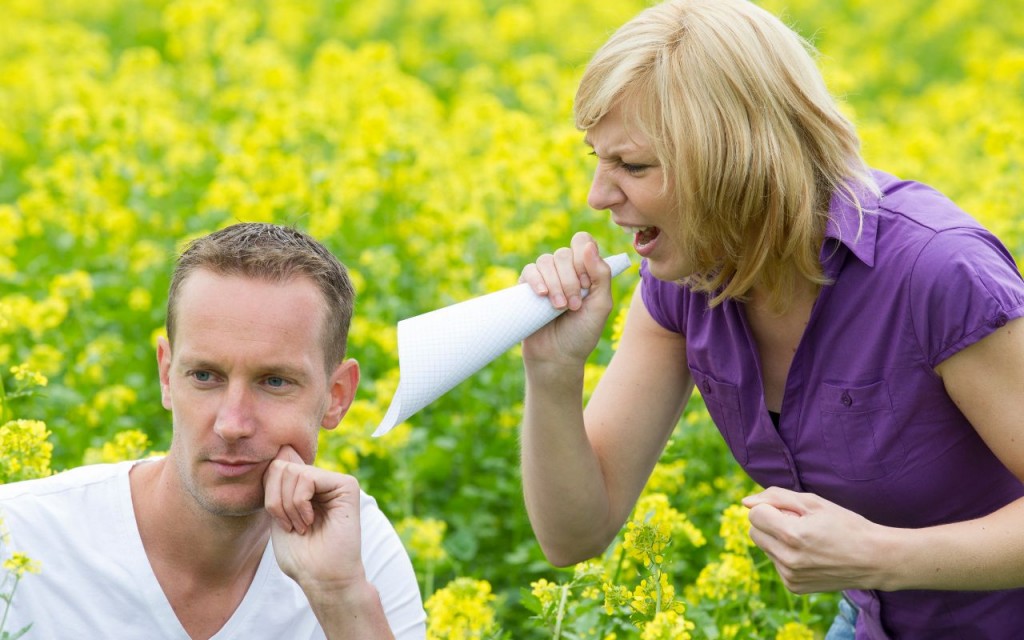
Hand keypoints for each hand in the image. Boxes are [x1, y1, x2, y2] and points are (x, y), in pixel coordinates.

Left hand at [264, 445, 365, 591]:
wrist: (323, 579)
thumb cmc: (301, 555)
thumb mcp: (278, 514)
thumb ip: (278, 483)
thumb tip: (284, 447)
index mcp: (306, 486)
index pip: (276, 466)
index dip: (269, 493)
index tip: (280, 521)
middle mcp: (322, 480)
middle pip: (279, 465)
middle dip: (274, 500)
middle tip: (289, 525)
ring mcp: (335, 481)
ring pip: (290, 471)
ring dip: (287, 506)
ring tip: (301, 526)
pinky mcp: (346, 485)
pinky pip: (307, 477)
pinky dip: (299, 503)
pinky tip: (310, 520)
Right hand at [519, 232, 613, 366]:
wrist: (557, 357)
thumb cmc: (582, 333)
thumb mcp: (601, 305)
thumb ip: (601, 275)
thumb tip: (589, 246)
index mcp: (586, 270)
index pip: (582, 242)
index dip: (583, 258)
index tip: (585, 285)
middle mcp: (565, 270)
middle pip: (564, 253)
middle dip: (570, 280)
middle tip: (574, 306)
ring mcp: (546, 278)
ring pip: (546, 261)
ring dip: (555, 284)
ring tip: (559, 307)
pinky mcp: (527, 287)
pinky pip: (529, 271)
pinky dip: (536, 280)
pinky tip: (542, 295)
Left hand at [742, 487, 890, 593]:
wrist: (874, 560)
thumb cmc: (845, 525)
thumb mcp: (814, 502)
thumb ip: (776, 497)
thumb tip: (745, 502)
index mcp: (792, 535)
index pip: (754, 514)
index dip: (770, 507)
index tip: (790, 510)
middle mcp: (788, 559)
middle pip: (754, 532)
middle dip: (769, 523)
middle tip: (798, 523)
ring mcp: (790, 576)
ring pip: (764, 548)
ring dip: (777, 540)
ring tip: (807, 540)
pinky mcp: (794, 587)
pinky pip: (776, 563)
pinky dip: (786, 556)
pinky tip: (810, 555)